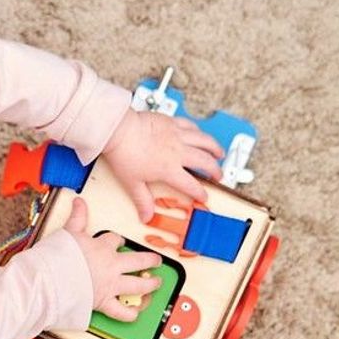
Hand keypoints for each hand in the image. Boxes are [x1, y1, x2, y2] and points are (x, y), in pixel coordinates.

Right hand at [63, 197, 161, 321]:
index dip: (118, 240)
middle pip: (138, 261)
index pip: (114, 240)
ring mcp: (111, 284)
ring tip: (156, 283)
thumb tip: (79, 201)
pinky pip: (121, 311)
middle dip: (149, 260)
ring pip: (138, 285)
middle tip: (156, 260)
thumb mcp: (68, 231)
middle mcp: (111, 265)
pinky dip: (129, 314)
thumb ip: (77, 217)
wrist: (52, 278)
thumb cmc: (58, 256)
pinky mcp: (104, 302)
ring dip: (150, 284)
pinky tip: (135, 313)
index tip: (119, 241)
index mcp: (102, 247)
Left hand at [102, 110, 223, 221]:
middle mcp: (178, 152)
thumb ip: (142, 201)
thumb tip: (146, 216)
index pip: (191, 185)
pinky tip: (200, 134)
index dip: (200, 193)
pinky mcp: (172, 122)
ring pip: (204, 141)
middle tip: (218, 175)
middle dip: (215, 170)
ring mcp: (177, 135)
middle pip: (205, 162)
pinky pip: (191, 126)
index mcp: (169, 169)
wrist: (119, 130)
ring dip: (214, 148)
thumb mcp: (132, 183)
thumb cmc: (124, 154)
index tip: (203, 197)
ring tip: (219, 153)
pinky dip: (199, 131)